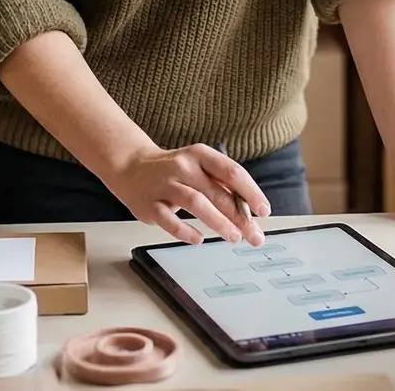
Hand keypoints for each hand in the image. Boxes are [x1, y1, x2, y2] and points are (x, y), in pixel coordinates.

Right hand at [103, 142, 270, 245]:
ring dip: (218, 222)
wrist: (130, 166)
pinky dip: (185, 231)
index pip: (231, 172)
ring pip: (195, 202)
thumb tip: (250, 212)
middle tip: (254, 235)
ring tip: (233, 237)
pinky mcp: (149, 204)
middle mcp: (183, 166)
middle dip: (239, 216)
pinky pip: (168, 219)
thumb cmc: (173, 171)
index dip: (250, 192)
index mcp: (200, 155)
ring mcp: (164, 185)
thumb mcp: (199, 167)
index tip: (263, 211)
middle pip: (217, 192)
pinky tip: (198, 239)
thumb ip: (221, 186)